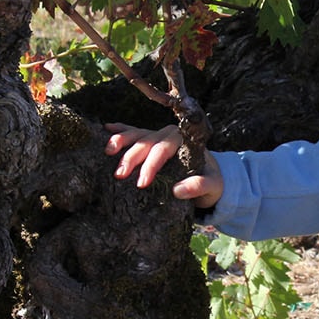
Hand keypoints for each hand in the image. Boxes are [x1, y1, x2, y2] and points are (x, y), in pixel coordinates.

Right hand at [104, 123, 224, 209]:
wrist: (210, 176)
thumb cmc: (211, 180)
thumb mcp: (212, 186)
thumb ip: (199, 186)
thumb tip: (178, 190)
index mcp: (184, 141)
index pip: (164, 150)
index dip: (151, 165)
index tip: (141, 183)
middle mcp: (169, 134)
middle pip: (147, 142)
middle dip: (132, 157)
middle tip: (119, 175)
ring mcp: (158, 136)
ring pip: (137, 135)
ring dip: (120, 141)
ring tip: (108, 151)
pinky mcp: (150, 141)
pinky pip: (133, 132)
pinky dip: (120, 130)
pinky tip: (105, 128)